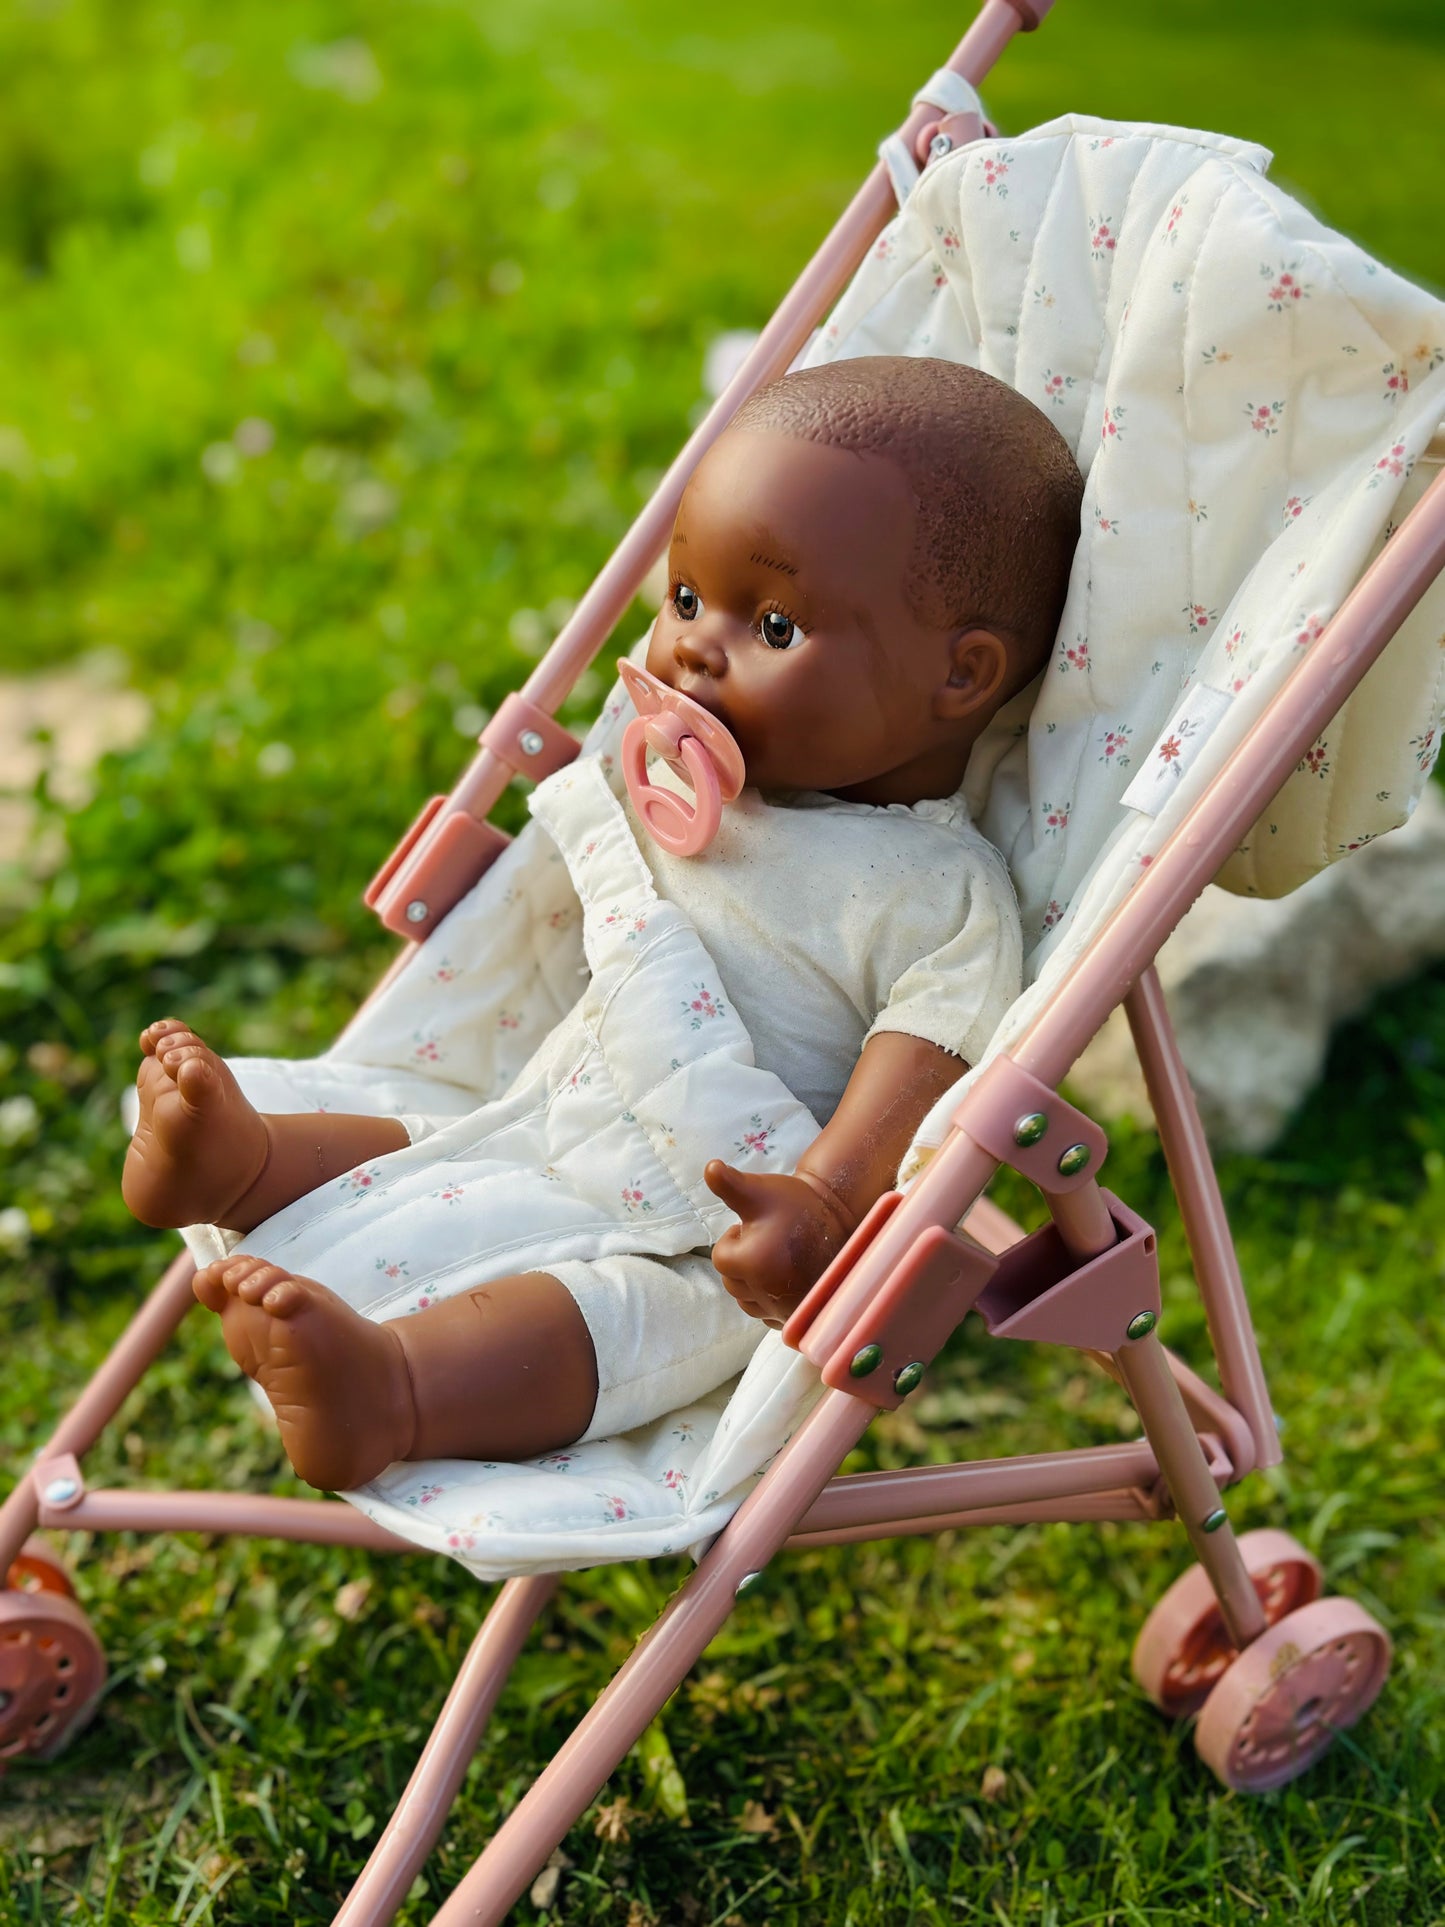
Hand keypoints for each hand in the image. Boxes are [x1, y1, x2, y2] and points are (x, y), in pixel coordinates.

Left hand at [704, 1160, 854, 1327]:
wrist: (838, 1220)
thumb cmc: (796, 1203)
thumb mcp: (759, 1191)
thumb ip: (729, 1184)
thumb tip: (710, 1167)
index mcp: (752, 1262)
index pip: (720, 1257)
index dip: (734, 1238)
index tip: (755, 1226)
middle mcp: (766, 1291)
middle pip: (731, 1281)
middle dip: (742, 1261)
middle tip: (766, 1240)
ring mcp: (783, 1307)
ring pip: (747, 1300)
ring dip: (753, 1281)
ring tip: (775, 1258)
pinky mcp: (796, 1315)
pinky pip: (768, 1313)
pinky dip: (770, 1299)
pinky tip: (784, 1277)